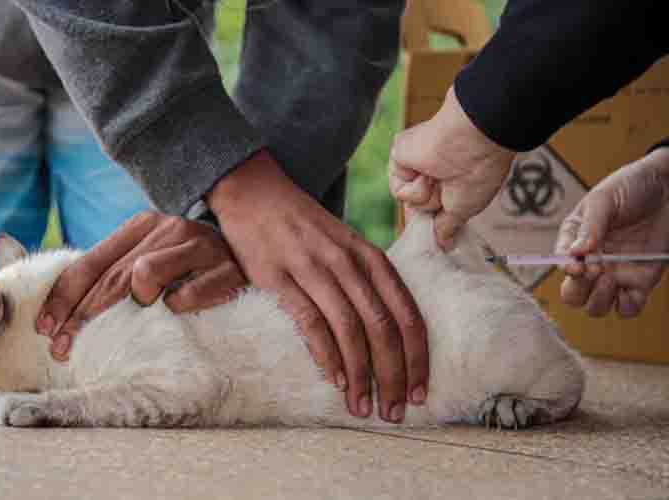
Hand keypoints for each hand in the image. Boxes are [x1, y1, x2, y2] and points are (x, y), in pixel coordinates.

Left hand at [35, 211, 246, 359]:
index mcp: (142, 226)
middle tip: (64, 350)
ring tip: (122, 332)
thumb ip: (113, 276)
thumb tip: (59, 317)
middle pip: (111, 277)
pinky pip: (190, 294)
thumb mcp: (151, 260)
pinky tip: (176, 316)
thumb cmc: (191, 268)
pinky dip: (179, 307)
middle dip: (83, 317)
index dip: (63, 298)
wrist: (252, 251)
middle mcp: (168, 229)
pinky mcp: (227, 268)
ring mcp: (200, 246)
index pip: (91, 263)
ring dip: (129, 307)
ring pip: (145, 275)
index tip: (45, 329)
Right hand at [207, 150, 427, 422]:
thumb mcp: (345, 242)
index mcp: (369, 256)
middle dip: (393, 375)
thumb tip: (389, 332)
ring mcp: (314, 268)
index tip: (420, 391)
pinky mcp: (280, 277)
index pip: (406, 313)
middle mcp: (348, 262)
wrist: (253, 191)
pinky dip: (326, 355)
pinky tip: (334, 380)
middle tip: (394, 411)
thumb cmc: (302, 225)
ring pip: (350, 329)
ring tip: (362, 406)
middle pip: (383, 327)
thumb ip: (368, 278)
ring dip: (360, 375)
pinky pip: (310, 321)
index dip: (417, 357)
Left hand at [388, 86, 514, 248]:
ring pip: (409, 202)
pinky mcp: (398, 156)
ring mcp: (414, 163)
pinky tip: (430, 172)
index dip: (432, 222)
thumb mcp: (464, 209)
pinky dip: (416, 188)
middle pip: (417, 207)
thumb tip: (445, 244)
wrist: (473, 143)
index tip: (438, 235)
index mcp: (448, 180)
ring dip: (428, 198)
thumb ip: (447, 226)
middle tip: (446, 196)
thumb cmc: (478, 173)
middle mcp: (431, 171)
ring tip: (443, 179)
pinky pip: (399, 190)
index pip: (431, 208)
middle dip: (429, 211)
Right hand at [555, 147, 668, 316]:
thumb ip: (590, 226)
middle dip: (578, 290)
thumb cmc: (632, 185)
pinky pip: (628, 307)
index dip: (567, 269)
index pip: (562, 263)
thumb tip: (574, 253)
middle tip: (593, 272)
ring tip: (610, 279)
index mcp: (576, 239)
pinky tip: (630, 290)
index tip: (578, 266)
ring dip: (599, 300)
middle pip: (573, 294)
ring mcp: (616, 273)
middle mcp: (592, 261)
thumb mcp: (604, 199)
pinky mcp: (641, 281)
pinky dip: (626, 306)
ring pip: (596, 307)